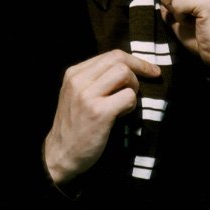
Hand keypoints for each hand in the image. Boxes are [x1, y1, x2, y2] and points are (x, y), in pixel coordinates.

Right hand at [44, 49, 160, 183]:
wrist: (60, 155)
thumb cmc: (75, 124)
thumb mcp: (76, 94)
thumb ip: (95, 78)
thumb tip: (128, 67)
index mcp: (74, 73)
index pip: (111, 54)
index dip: (134, 60)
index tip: (149, 68)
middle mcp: (79, 80)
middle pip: (118, 59)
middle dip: (139, 68)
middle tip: (148, 80)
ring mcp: (88, 96)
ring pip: (124, 73)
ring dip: (133, 87)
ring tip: (125, 103)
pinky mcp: (99, 112)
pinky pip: (128, 96)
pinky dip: (131, 104)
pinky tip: (121, 115)